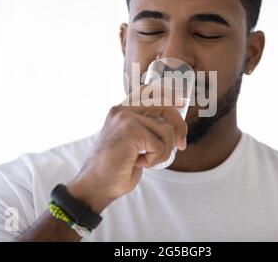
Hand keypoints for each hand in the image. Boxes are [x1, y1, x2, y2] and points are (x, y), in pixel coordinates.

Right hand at [67, 86, 186, 213]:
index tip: (180, 102)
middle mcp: (122, 110)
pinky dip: (155, 159)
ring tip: (145, 160)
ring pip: (166, 130)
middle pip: (164, 106)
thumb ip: (147, 129)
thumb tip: (174, 124)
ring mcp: (125, 118)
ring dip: (163, 152)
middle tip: (181, 145)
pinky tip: (138, 163)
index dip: (168, 94)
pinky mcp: (131, 131)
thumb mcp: (134, 143)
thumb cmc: (116, 169)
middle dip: (179, 126)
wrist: (96, 186)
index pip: (148, 91)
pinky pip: (160, 145)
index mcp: (121, 110)